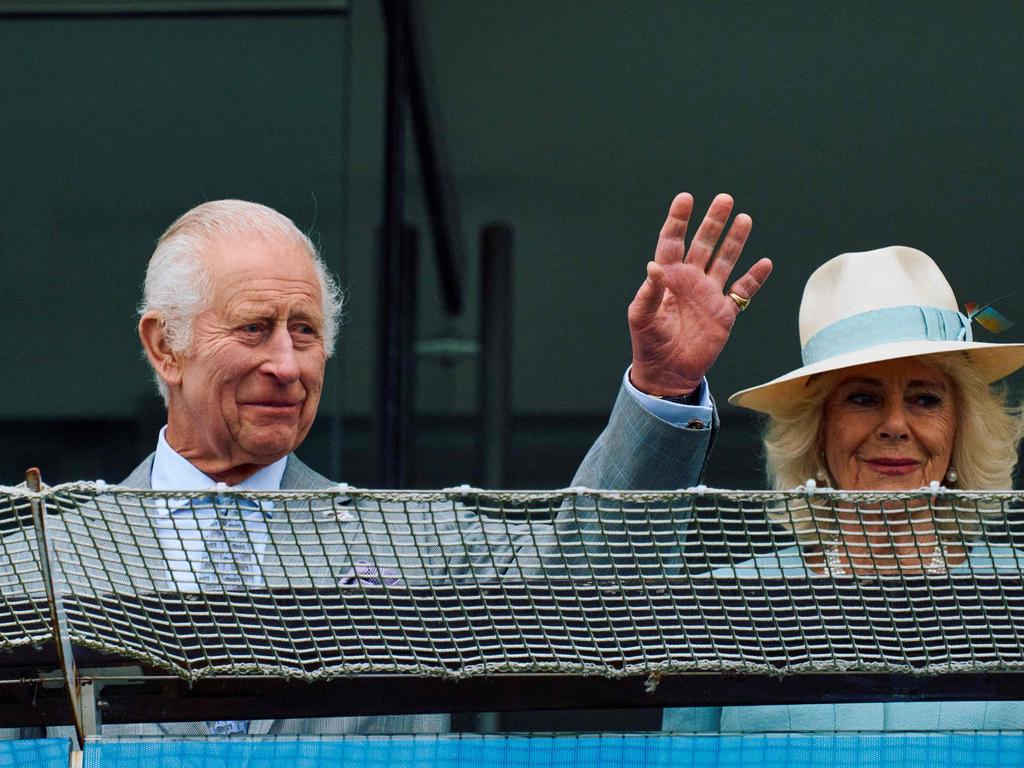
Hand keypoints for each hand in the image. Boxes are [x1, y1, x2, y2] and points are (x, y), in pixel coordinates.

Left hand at [628, 193, 772, 395]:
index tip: (685, 198)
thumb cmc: (648, 343)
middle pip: (703, 244)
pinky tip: (765, 263)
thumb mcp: (641, 318)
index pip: (672, 242)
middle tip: (724, 199)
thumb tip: (653, 266)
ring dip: (734, 241)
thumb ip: (648, 293)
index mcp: (667, 278)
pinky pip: (743, 291)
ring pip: (725, 261)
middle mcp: (689, 280)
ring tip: (744, 218)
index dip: (678, 220)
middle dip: (713, 222)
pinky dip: (754, 278)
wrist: (667, 372)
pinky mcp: (724, 312)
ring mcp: (708, 294)